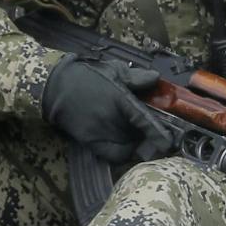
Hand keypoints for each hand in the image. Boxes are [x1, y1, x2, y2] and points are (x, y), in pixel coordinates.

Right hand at [41, 56, 173, 163]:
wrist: (56, 87)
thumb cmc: (87, 76)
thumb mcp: (114, 69)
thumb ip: (136, 77)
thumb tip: (155, 79)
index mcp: (119, 99)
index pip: (142, 119)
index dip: (157, 133)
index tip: (168, 142)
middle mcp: (110, 119)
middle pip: (137, 136)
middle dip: (149, 135)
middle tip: (154, 130)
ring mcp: (99, 133)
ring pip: (127, 147)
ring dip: (137, 143)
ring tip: (138, 133)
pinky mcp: (90, 142)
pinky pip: (113, 155)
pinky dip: (123, 153)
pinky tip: (126, 143)